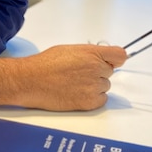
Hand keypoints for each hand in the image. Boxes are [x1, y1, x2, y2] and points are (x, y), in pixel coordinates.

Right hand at [0, 44, 126, 110]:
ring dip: (94, 86)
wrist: (31, 80)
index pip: (120, 55)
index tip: (111, 62)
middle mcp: (95, 68)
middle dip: (98, 73)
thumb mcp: (69, 49)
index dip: (114, 59)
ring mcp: (93, 85)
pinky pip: (101, 99)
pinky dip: (93, 98)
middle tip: (80, 74)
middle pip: (109, 72)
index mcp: (91, 52)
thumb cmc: (45, 64)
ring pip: (105, 86)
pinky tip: (77, 93)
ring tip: (74, 84)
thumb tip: (100, 59)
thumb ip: (88, 53)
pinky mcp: (89, 101)